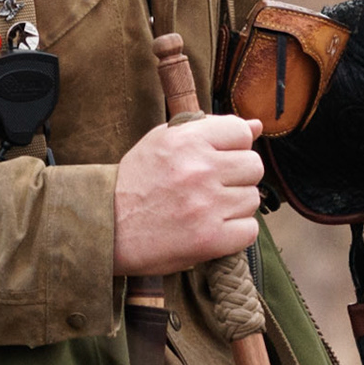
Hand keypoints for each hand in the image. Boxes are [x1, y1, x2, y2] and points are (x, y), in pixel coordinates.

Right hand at [113, 115, 264, 275]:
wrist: (106, 227)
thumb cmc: (135, 182)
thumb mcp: (163, 142)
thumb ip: (209, 129)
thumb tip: (257, 125)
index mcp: (186, 140)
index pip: (242, 133)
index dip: (235, 146)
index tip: (219, 158)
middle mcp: (199, 170)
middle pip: (253, 166)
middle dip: (237, 176)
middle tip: (212, 187)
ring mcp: (207, 206)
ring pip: (252, 198)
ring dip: (235, 205)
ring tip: (206, 209)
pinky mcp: (210, 239)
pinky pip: (249, 230)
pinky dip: (235, 232)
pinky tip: (211, 228)